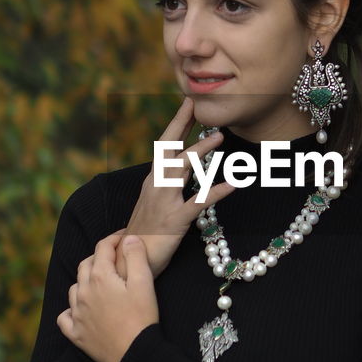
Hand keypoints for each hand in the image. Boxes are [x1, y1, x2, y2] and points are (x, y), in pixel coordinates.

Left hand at [57, 231, 158, 361]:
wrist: (135, 354)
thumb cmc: (142, 317)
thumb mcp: (144, 282)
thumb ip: (136, 255)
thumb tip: (129, 238)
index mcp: (100, 277)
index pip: (103, 248)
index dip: (115, 239)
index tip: (125, 238)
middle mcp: (83, 292)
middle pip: (85, 265)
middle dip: (99, 257)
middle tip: (114, 258)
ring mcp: (77, 314)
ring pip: (74, 289)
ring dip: (85, 281)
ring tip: (99, 283)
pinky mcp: (76, 334)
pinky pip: (65, 317)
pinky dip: (71, 310)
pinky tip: (80, 310)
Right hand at [115, 95, 236, 280]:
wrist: (128, 259)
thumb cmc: (145, 230)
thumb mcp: (156, 201)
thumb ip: (170, 182)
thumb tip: (186, 166)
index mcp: (153, 179)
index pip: (165, 144)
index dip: (178, 123)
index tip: (189, 102)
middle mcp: (156, 185)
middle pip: (170, 149)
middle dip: (184, 125)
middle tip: (200, 106)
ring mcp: (164, 201)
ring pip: (182, 170)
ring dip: (200, 152)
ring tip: (220, 137)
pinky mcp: (174, 220)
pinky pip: (198, 203)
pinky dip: (216, 191)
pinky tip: (233, 184)